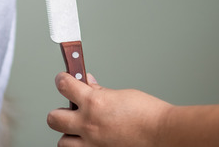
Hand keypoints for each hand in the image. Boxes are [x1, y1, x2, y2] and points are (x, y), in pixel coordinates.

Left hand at [48, 72, 172, 146]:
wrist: (165, 134)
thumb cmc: (149, 114)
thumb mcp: (121, 95)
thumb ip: (100, 91)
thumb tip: (88, 84)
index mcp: (93, 103)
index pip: (64, 86)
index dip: (61, 80)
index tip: (62, 79)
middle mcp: (88, 124)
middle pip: (53, 118)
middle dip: (59, 112)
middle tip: (69, 110)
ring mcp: (93, 144)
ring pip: (63, 142)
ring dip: (68, 134)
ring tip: (79, 130)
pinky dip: (83, 146)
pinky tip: (91, 142)